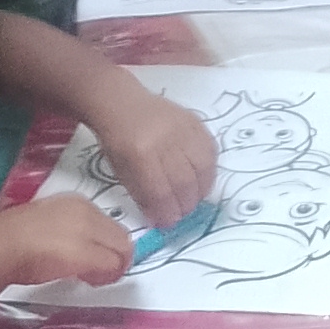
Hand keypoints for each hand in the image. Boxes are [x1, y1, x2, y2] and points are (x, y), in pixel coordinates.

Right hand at [3, 197, 137, 290]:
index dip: (102, 242)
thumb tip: (69, 246)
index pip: (105, 222)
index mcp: (74, 201)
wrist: (3, 244)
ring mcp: (91, 231)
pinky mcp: (90, 253)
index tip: (91, 255)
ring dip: (112, 267)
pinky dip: (106, 277)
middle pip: (120, 236)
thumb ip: (62, 229)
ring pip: (122, 251)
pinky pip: (113, 266)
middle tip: (98, 272)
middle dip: (114, 256)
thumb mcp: (42, 223)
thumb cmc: (11, 237)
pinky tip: (89, 281)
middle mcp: (88, 212)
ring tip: (92, 277)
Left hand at [95, 92, 219, 227]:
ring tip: (193, 199)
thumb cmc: (118, 140)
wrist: (123, 104)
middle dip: (186, 205)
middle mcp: (166, 140)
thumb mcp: (121, 170)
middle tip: (182, 214)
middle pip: (185, 182)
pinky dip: (208, 171)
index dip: (167, 212)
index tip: (168, 223)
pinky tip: (200, 180)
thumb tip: (162, 219)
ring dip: (201, 190)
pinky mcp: (196, 123)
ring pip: (204, 168)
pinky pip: (211, 152)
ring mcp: (184, 129)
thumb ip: (143, 195)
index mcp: (141, 154)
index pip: (161, 192)